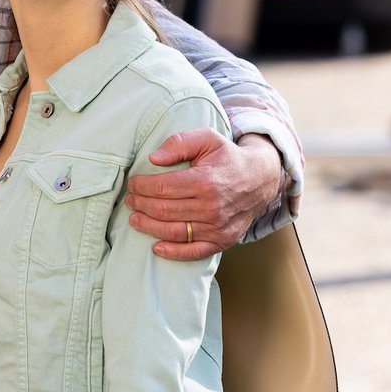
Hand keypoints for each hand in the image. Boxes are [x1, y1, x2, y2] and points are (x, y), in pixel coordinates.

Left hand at [126, 130, 282, 260]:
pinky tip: (156, 247)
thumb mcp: (206, 138)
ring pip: (173, 231)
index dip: (141, 186)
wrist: (260, 178)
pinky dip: (173, 252)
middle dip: (140, 205)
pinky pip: (194, 251)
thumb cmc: (227, 157)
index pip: (161, 187)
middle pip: (163, 210)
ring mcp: (218, 227)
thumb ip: (178, 143)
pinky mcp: (222, 240)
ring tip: (134, 218)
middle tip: (130, 200)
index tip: (132, 184)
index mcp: (205, 181)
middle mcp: (211, 207)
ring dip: (148, 226)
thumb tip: (153, 158)